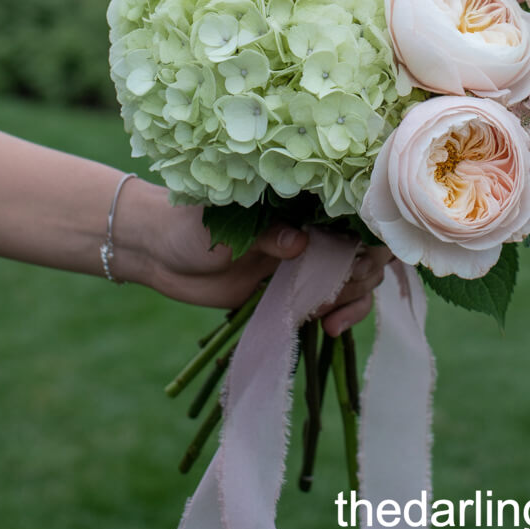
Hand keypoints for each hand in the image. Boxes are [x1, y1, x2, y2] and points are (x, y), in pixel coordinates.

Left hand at [117, 180, 391, 335]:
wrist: (159, 254)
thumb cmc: (189, 226)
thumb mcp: (224, 226)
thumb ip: (264, 234)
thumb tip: (301, 243)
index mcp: (300, 201)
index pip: (355, 211)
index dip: (370, 233)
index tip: (362, 258)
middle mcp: (311, 227)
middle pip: (365, 248)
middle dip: (361, 273)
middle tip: (333, 294)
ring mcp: (306, 261)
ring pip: (358, 277)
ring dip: (355, 298)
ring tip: (329, 318)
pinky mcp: (295, 291)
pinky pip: (335, 302)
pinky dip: (344, 315)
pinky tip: (330, 327)